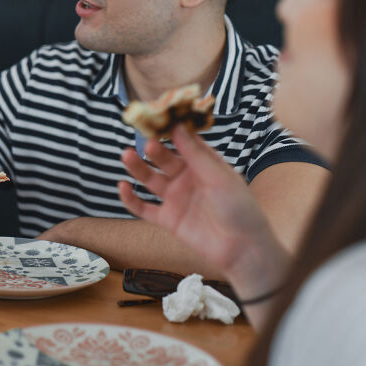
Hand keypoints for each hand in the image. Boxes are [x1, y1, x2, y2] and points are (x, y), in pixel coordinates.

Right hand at [119, 126, 283, 277]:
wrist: (242, 249)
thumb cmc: (240, 208)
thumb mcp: (219, 176)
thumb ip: (195, 153)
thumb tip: (177, 125)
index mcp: (203, 165)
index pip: (183, 142)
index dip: (170, 130)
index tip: (156, 116)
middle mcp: (187, 178)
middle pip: (163, 159)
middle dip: (152, 149)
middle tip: (144, 141)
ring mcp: (176, 199)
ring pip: (150, 179)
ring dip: (137, 167)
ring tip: (127, 156)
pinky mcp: (167, 219)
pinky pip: (144, 208)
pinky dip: (131, 199)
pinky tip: (123, 187)